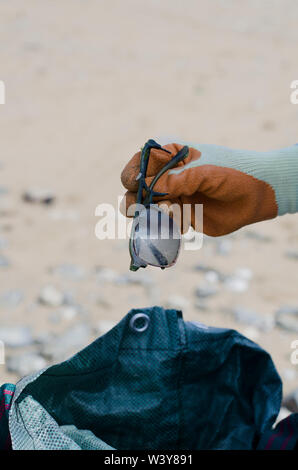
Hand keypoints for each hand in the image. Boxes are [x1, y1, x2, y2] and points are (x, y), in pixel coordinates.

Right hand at [120, 142, 295, 236]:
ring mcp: (171, 198)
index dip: (133, 176)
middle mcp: (165, 177)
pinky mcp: (180, 217)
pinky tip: (186, 226)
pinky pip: (162, 225)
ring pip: (144, 210)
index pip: (138, 164)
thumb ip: (176, 180)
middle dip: (136, 200)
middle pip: (133, 189)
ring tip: (169, 217)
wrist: (257, 196)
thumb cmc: (233, 172)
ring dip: (149, 217)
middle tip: (149, 207)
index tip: (139, 187)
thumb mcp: (205, 172)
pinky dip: (167, 228)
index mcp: (169, 157)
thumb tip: (147, 189)